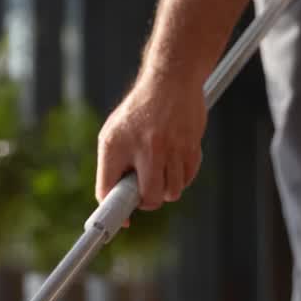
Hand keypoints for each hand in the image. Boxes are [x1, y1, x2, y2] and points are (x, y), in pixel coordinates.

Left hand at [95, 70, 204, 210]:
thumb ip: (111, 168)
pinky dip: (181, 179)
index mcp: (118, 144)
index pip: (109, 187)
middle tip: (145, 190)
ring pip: (172, 193)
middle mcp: (146, 148)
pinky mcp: (191, 147)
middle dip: (148, 201)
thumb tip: (115, 201)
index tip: (121, 220)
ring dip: (166, 190)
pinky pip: (188, 179)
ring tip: (160, 172)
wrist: (170, 80)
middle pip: (150, 198)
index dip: (116, 210)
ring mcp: (171, 148)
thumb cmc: (138, 113)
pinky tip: (174, 164)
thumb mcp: (113, 135)